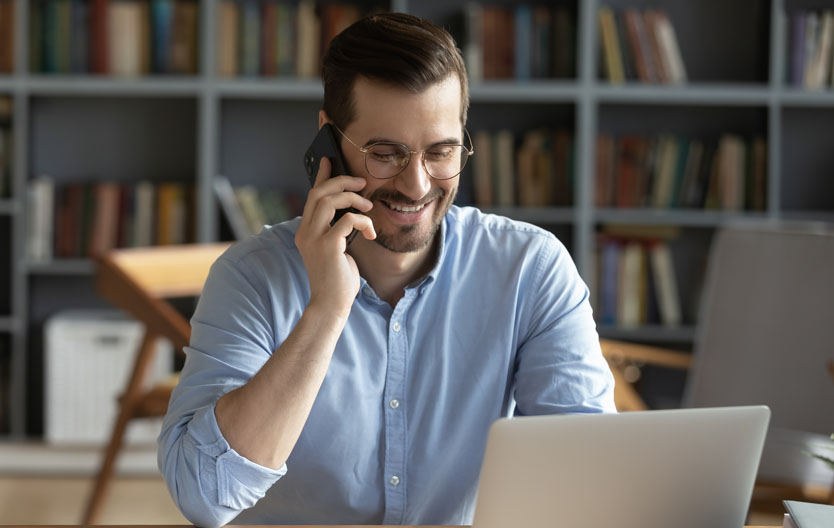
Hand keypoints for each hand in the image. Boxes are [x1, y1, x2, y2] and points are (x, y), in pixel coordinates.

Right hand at [295, 157, 375, 316]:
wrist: (331, 304)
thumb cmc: (337, 279)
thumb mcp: (336, 249)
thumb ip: (337, 230)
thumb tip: (351, 212)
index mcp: (306, 232)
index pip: (311, 197)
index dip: (321, 177)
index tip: (329, 161)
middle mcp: (305, 232)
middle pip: (319, 193)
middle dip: (341, 182)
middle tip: (361, 183)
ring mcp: (314, 239)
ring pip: (329, 201)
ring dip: (353, 199)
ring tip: (368, 207)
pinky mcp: (328, 246)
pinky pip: (347, 220)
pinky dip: (363, 221)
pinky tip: (370, 233)